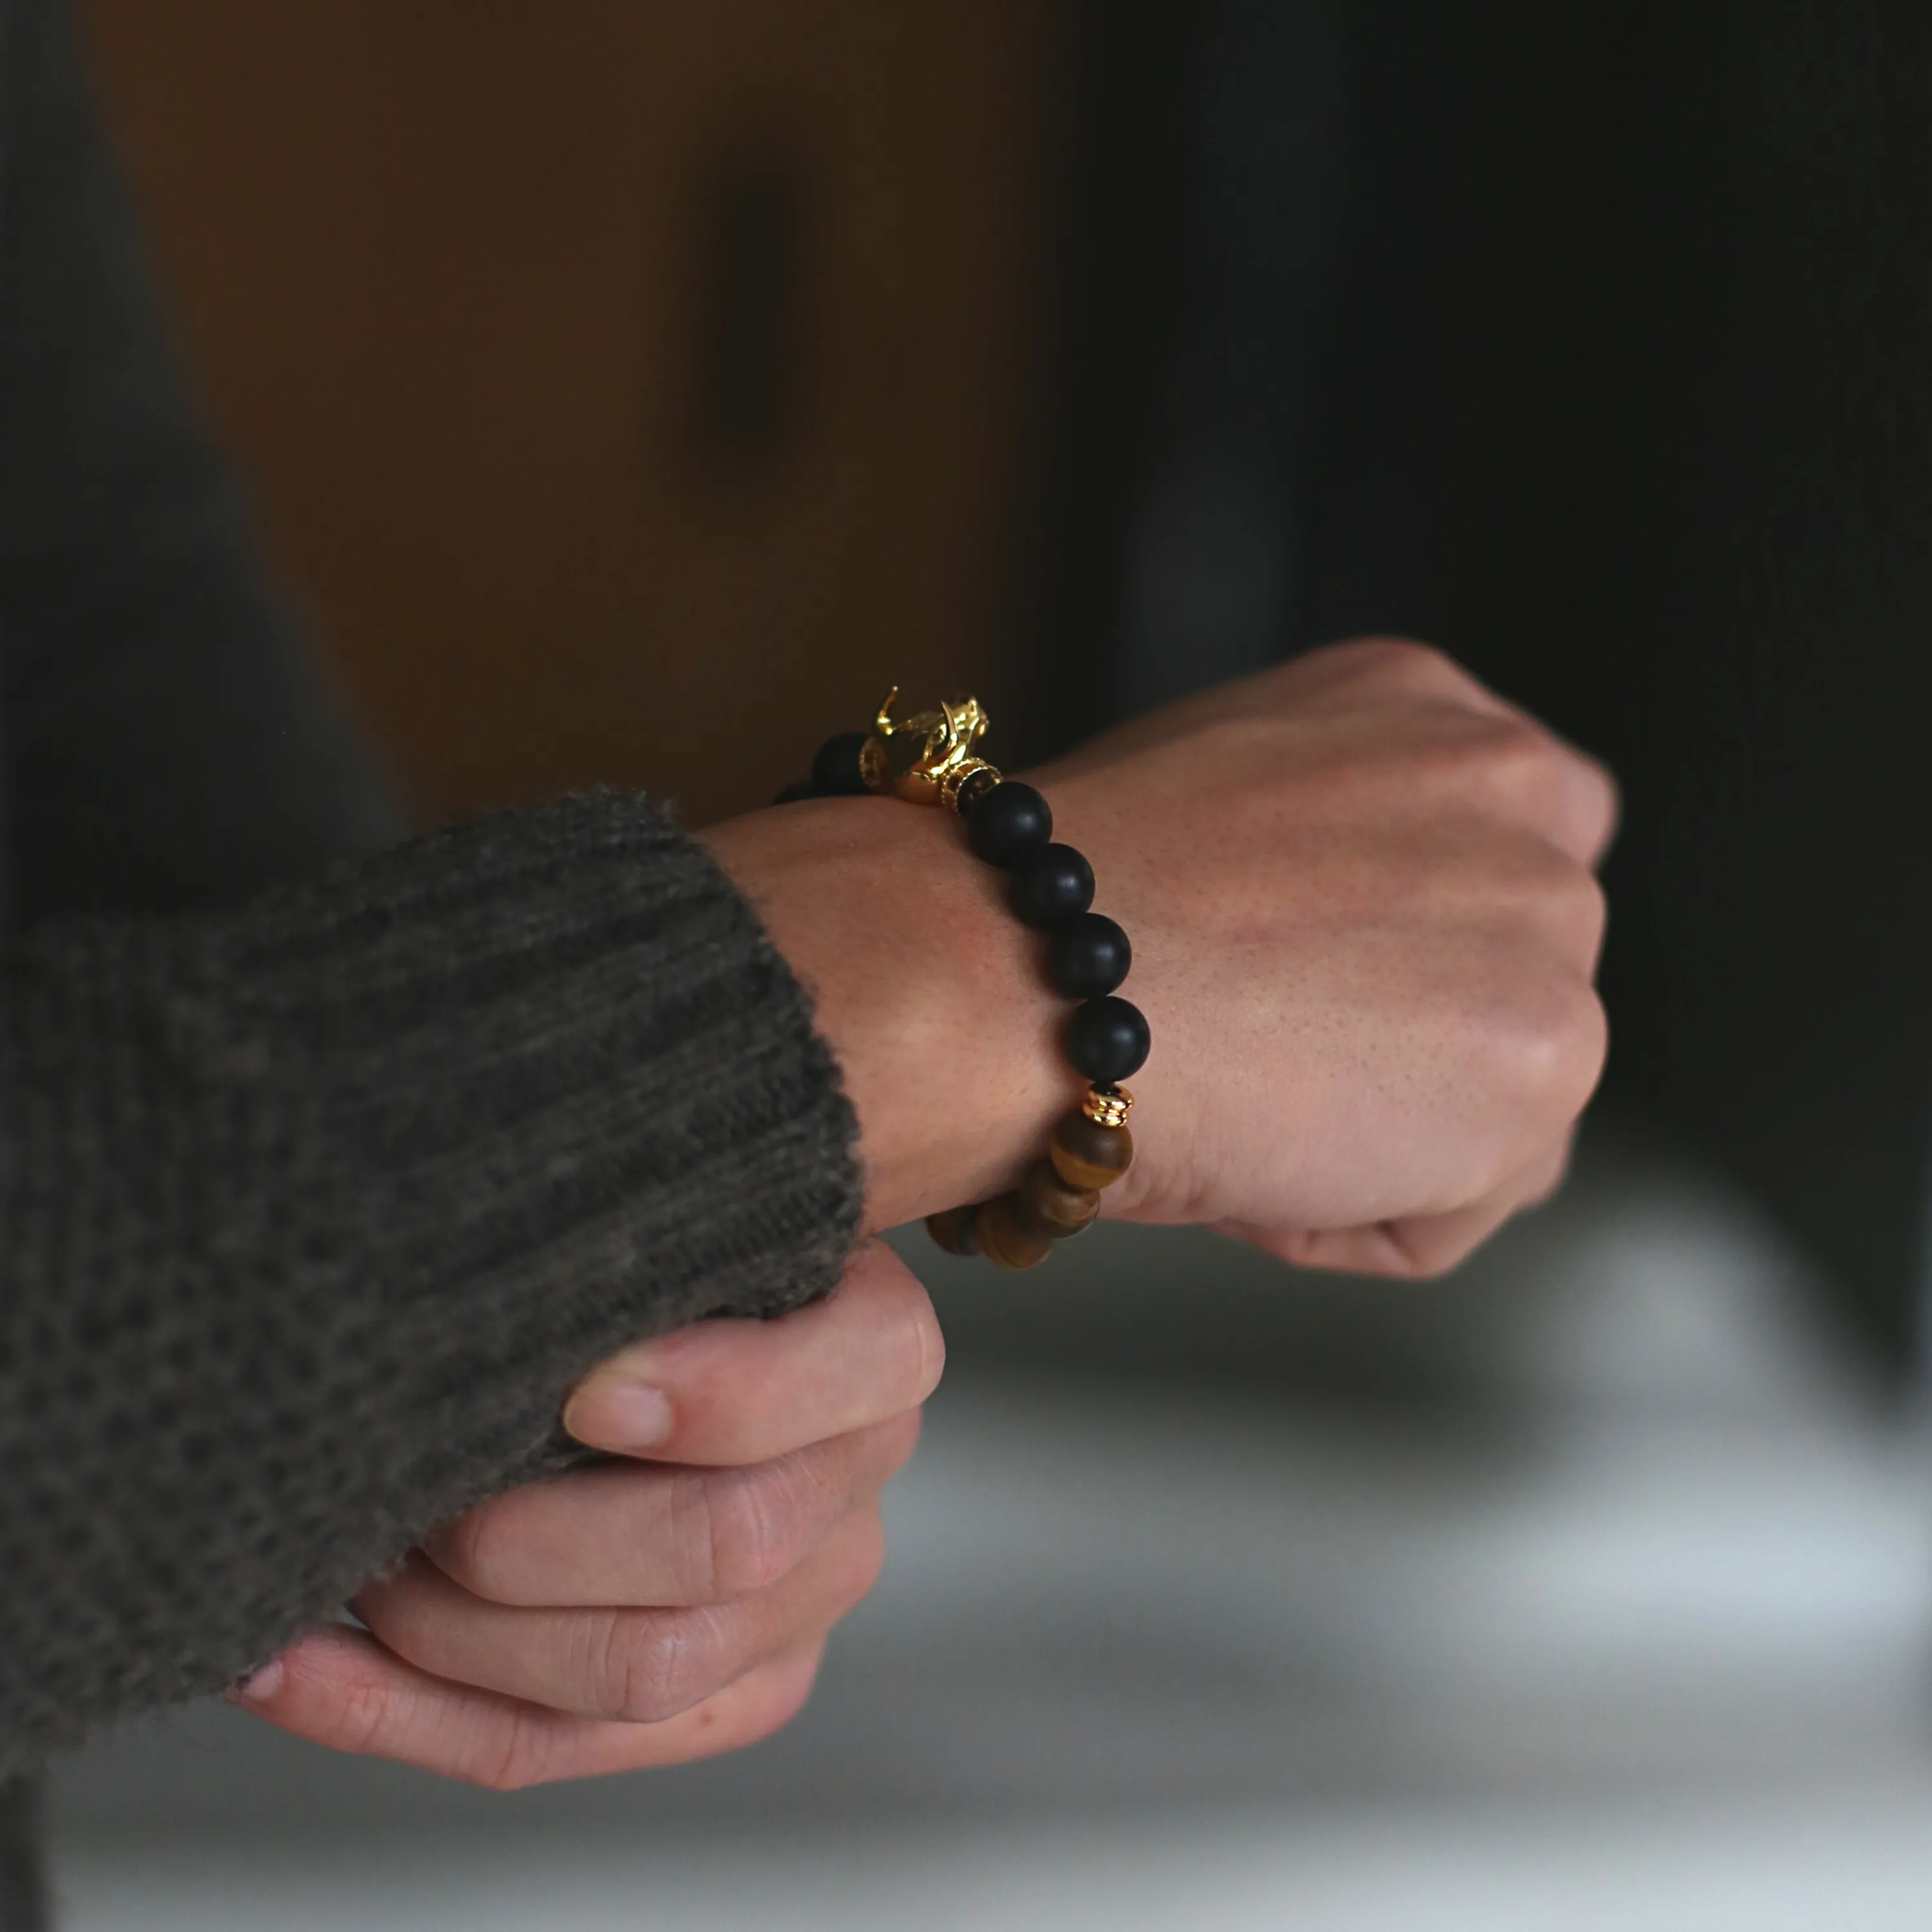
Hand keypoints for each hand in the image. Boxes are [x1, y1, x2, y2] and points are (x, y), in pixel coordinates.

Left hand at [230, 1242, 940, 1787]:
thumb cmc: (666, 1265)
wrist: (685, 1340)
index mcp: (878, 1345)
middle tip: (416, 1482)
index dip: (719, 1395)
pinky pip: (554, 1746)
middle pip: (726, 1544)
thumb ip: (633, 1237)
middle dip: (534, 1532)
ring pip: (637, 1670)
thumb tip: (495, 1272)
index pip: (855, 1370)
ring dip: (457, 1631)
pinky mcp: (721, 1700)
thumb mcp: (681, 1214)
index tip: (580, 1387)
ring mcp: (801, 1609)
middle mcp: (853, 1482)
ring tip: (353, 1562)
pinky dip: (399, 1715)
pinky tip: (294, 1666)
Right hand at [708, 640, 1614, 1275]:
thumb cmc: (1051, 909)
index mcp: (1417, 703)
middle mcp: (1512, 782)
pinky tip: (1252, 1158)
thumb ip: (1322, 846)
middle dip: (1396, 1060)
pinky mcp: (1549, 1049)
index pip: (1492, 855)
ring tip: (1239, 1110)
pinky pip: (1451, 1208)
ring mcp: (1546, 913)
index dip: (1399, 957)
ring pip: (1489, 1110)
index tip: (1304, 999)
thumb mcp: (1210, 805)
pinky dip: (1347, 1221)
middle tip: (1254, 1068)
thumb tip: (1339, 957)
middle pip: (1508, 986)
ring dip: (1368, 1149)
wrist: (1021, 969)